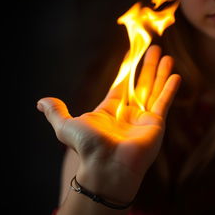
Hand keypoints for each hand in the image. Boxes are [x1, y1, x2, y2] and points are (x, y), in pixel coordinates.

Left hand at [37, 45, 180, 201]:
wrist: (106, 166)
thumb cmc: (87, 146)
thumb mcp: (65, 125)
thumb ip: (55, 111)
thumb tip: (40, 102)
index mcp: (109, 111)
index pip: (120, 86)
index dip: (125, 71)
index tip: (131, 56)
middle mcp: (127, 114)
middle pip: (139, 84)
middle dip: (146, 67)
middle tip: (152, 49)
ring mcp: (143, 119)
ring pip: (153, 90)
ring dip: (160, 73)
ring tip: (165, 56)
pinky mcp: (156, 124)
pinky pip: (164, 102)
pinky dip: (169, 89)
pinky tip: (175, 75)